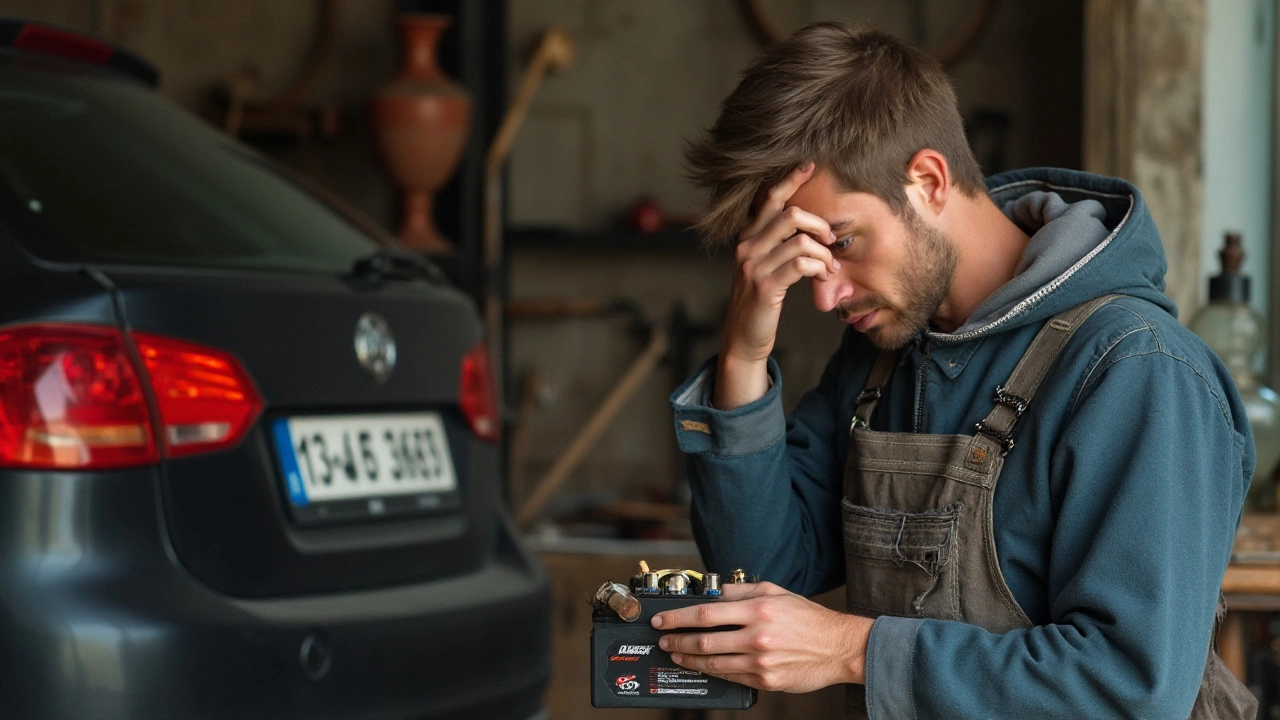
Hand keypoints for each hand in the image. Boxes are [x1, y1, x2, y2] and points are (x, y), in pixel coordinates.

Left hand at [651, 581, 872, 692]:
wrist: (838, 647)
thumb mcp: (776, 592)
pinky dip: (712, 671)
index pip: (706, 613)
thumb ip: (742, 591)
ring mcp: (761, 661)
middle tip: (663, 638)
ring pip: (713, 662)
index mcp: (758, 610)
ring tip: (676, 653)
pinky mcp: (766, 680)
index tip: (663, 619)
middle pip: (704, 640)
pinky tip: (702, 665)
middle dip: (677, 640)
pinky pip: (731, 676)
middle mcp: (757, 636)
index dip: (679, 617)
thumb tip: (715, 592)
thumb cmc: (809, 619)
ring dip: (689, 658)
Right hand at [715, 162, 840, 408]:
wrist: (744, 338)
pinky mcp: (764, 286)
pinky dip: (819, 267)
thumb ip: (778, 244)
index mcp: (748, 237)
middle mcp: (746, 247)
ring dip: (823, 252)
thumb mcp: (764, 266)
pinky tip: (823, 277)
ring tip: (830, 266)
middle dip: (819, 225)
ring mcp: (753, 266)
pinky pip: (800, 264)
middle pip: (790, 214)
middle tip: (831, 241)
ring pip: (799, 239)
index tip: (810, 165)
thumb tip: (810, 226)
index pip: (769, 199)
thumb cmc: (761, 301)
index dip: (790, 179)